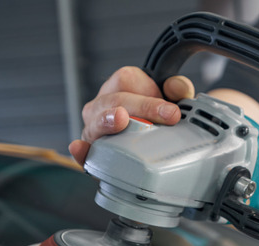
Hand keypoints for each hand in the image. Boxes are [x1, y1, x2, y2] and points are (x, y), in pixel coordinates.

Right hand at [68, 66, 194, 164]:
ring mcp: (94, 127)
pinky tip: (81, 149)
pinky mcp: (92, 152)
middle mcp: (103, 103)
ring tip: (120, 120)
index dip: (149, 97)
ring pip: (95, 123)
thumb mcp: (171, 99)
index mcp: (121, 85)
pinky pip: (82, 153)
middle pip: (114, 101)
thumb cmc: (156, 115)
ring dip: (107, 121)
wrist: (149, 140)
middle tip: (164, 118)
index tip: (172, 113)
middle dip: (140, 109)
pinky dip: (81, 152)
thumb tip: (177, 88)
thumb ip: (177, 89)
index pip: (126, 81)